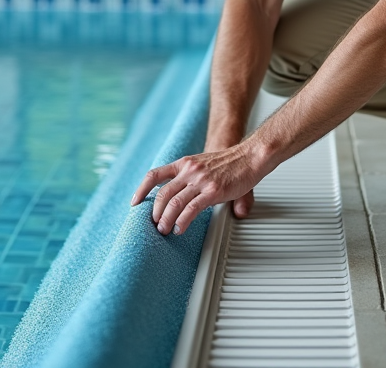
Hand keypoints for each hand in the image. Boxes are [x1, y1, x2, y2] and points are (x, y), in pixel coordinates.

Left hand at [130, 145, 262, 235]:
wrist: (250, 156)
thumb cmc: (231, 162)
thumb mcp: (204, 165)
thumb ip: (194, 181)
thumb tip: (189, 201)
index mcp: (184, 163)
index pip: (155, 174)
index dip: (142, 189)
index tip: (135, 202)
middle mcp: (189, 170)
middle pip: (162, 193)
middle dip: (155, 212)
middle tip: (155, 225)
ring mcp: (200, 180)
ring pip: (174, 202)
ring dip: (165, 219)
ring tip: (164, 230)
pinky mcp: (213, 191)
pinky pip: (191, 208)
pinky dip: (182, 221)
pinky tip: (180, 228)